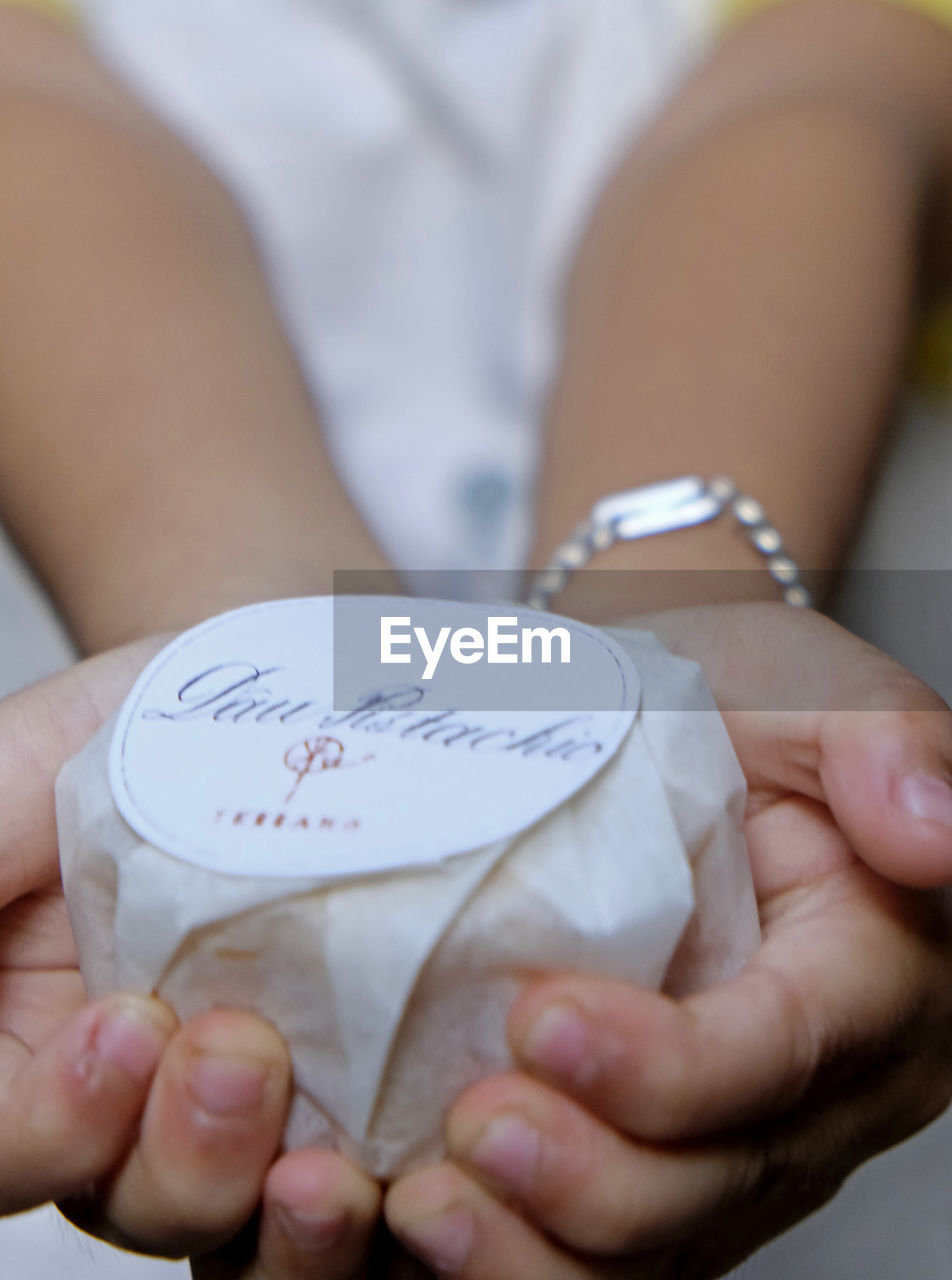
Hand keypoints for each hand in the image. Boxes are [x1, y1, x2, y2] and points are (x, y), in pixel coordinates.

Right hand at [0, 640, 379, 1277]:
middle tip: (236, 1053)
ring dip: (278, 1204)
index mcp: (28, 1032)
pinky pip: (365, 1182)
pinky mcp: (356, 1084)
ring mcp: (249, 1093)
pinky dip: (383, 1200)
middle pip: (121, 1196)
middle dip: (177, 1156)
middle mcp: (128, 1086)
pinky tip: (420, 1162)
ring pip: (242, 1214)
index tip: (122, 1026)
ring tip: (324, 1140)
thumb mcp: (25, 765)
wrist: (302, 683)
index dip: (51, 1122)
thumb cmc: (151, 717)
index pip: (7, 1137)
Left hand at [386, 604, 951, 1277]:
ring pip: (654, 1248)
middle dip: (595, 1180)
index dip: (674, 1066)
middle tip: (476, 1127)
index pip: (786, 1051)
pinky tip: (424, 1227)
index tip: (543, 1020)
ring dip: (537, 1253)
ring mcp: (731, 1137)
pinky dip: (511, 1257)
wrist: (638, 729)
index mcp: (872, 977)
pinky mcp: (650, 1159)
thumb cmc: (731, 700)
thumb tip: (934, 830)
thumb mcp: (810, 685)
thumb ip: (883, 742)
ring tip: (427, 1208)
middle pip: (718, 1178)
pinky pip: (593, 1249)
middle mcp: (816, 1086)